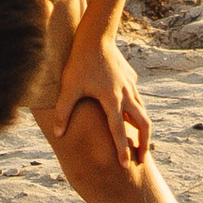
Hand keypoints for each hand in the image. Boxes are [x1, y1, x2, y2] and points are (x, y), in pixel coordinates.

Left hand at [53, 34, 149, 169]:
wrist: (96, 36)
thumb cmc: (79, 62)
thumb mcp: (69, 87)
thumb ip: (63, 111)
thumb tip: (58, 134)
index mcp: (111, 99)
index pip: (119, 130)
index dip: (122, 149)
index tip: (126, 166)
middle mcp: (126, 94)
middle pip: (143, 123)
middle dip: (144, 143)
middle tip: (142, 159)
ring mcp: (131, 85)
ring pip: (143, 111)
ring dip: (142, 128)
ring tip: (140, 142)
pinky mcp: (131, 78)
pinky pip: (137, 98)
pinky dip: (138, 111)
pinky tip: (131, 115)